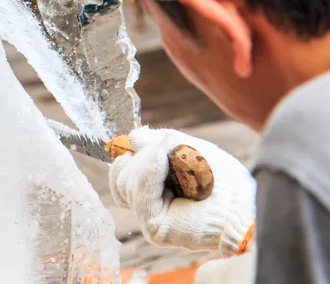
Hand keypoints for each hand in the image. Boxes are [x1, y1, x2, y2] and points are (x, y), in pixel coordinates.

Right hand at [110, 127, 255, 256]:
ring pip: (126, 182)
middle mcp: (150, 205)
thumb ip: (157, 142)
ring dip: (146, 160)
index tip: (138, 142)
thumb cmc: (224, 179)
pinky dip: (148, 171)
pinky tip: (163, 160)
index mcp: (155, 188)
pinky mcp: (155, 229)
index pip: (122, 173)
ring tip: (174, 155)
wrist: (244, 204)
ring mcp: (151, 218)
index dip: (126, 155)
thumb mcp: (186, 149)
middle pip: (121, 176)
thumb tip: (131, 137)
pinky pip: (140, 193)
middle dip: (140, 154)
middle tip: (167, 147)